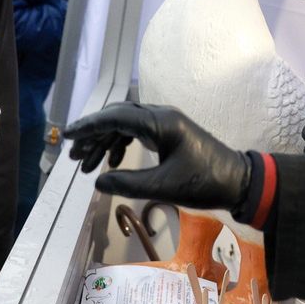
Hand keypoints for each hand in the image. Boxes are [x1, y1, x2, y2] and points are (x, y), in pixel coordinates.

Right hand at [63, 102, 249, 211]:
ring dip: (105, 142)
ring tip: (87, 165)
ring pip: (125, 125)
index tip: (67, 136)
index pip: (115, 117)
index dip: (88, 126)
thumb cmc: (203, 182)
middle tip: (74, 157)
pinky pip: (136, 131)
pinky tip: (112, 164)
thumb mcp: (163, 187)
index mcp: (160, 123)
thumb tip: (97, 181)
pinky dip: (120, 145)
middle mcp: (160, 116)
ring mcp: (165, 123)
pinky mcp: (169, 132)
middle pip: (117, 117)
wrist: (237, 181)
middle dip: (93, 135)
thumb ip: (128, 184)